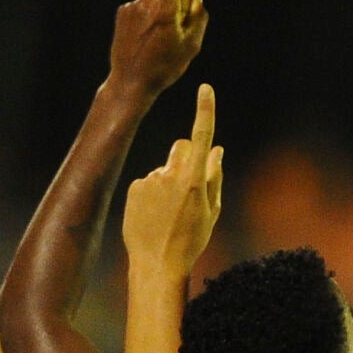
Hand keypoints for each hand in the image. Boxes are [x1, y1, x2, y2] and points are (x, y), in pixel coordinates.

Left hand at [108, 0, 209, 95]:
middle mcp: (147, 2)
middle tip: (175, 33)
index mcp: (166, 10)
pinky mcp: (123, 10)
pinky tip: (145, 38)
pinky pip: (144, 6)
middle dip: (179, 3)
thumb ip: (198, 15)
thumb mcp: (192, 45)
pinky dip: (149, 17)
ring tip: (158, 40)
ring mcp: (133, 5)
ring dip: (164, 11)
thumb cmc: (165, 67)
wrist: (130, 82)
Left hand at [123, 84, 221, 274]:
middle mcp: (171, 174)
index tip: (205, 89)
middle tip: (188, 187)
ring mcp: (150, 180)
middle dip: (187, 158)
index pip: (202, 137)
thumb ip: (215, 177)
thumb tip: (217, 150)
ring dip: (169, 181)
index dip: (205, 110)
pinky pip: (149, 181)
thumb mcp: (211, 211)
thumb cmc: (191, 240)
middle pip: (182, 147)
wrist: (157, 262)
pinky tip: (153, 215)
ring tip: (168, 212)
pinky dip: (153, 193)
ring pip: (165, 168)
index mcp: (194, 181)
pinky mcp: (135, 186)